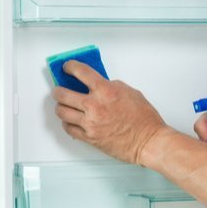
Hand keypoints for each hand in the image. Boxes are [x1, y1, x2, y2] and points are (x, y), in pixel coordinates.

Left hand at [52, 60, 167, 164]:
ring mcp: (90, 123)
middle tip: (59, 89)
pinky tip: (70, 120)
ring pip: (62, 112)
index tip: (68, 67)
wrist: (148, 141)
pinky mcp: (89, 138)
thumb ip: (111, 86)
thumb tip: (98, 84)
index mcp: (106, 91)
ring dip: (61, 107)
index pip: (80, 72)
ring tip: (63, 105)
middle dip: (58, 90)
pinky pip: (69, 128)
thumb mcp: (130, 92)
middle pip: (63, 94)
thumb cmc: (144, 119)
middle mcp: (95, 106)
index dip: (70, 66)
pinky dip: (67, 123)